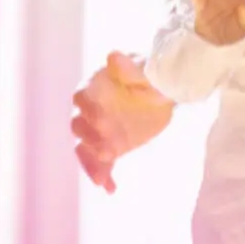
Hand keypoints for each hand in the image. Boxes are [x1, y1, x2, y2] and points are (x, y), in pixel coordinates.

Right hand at [70, 51, 175, 192]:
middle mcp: (91, 110)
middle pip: (79, 127)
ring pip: (85, 149)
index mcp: (95, 86)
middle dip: (90, 140)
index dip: (89, 110)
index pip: (81, 98)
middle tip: (107, 151)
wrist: (166, 92)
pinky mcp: (109, 146)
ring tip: (101, 179)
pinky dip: (103, 175)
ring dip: (91, 163)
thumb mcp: (147, 70)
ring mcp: (98, 131)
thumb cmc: (154, 74)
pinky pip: (100, 163)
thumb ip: (131, 67)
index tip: (102, 120)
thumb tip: (113, 55)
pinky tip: (110, 188)